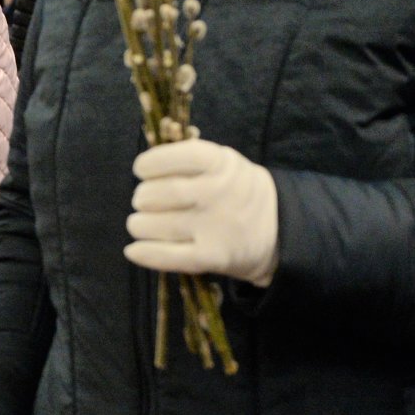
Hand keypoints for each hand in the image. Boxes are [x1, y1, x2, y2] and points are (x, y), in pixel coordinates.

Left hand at [124, 139, 277, 287]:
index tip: (142, 170)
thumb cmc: (234, 189)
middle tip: (144, 201)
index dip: (150, 164)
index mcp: (221, 164)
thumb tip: (145, 163)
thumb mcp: (224, 162)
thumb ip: (188, 157)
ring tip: (141, 223)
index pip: (175, 157)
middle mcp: (219, 193)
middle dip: (142, 197)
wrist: (279, 229)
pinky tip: (135, 250)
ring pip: (156, 225)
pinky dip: (145, 253)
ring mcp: (216, 227)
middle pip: (158, 194)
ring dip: (139, 224)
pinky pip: (168, 256)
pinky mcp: (213, 257)